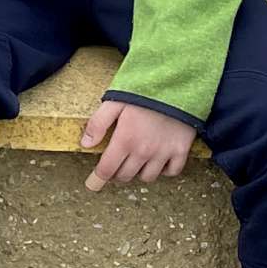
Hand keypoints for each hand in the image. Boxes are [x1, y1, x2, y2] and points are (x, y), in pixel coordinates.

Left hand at [80, 98, 196, 190]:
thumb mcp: (114, 102)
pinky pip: (171, 172)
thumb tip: (85, 145)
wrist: (177, 83)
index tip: (92, 185)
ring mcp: (164, 153)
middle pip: (125, 176)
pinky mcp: (181, 151)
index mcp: (125, 140)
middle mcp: (144, 151)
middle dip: (116, 173)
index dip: (97, 179)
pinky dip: (163, 171)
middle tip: (114, 164)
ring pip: (147, 177)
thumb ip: (97, 124)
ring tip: (135, 161)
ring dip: (138, 173)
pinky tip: (157, 160)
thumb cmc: (143, 91)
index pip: (107, 169)